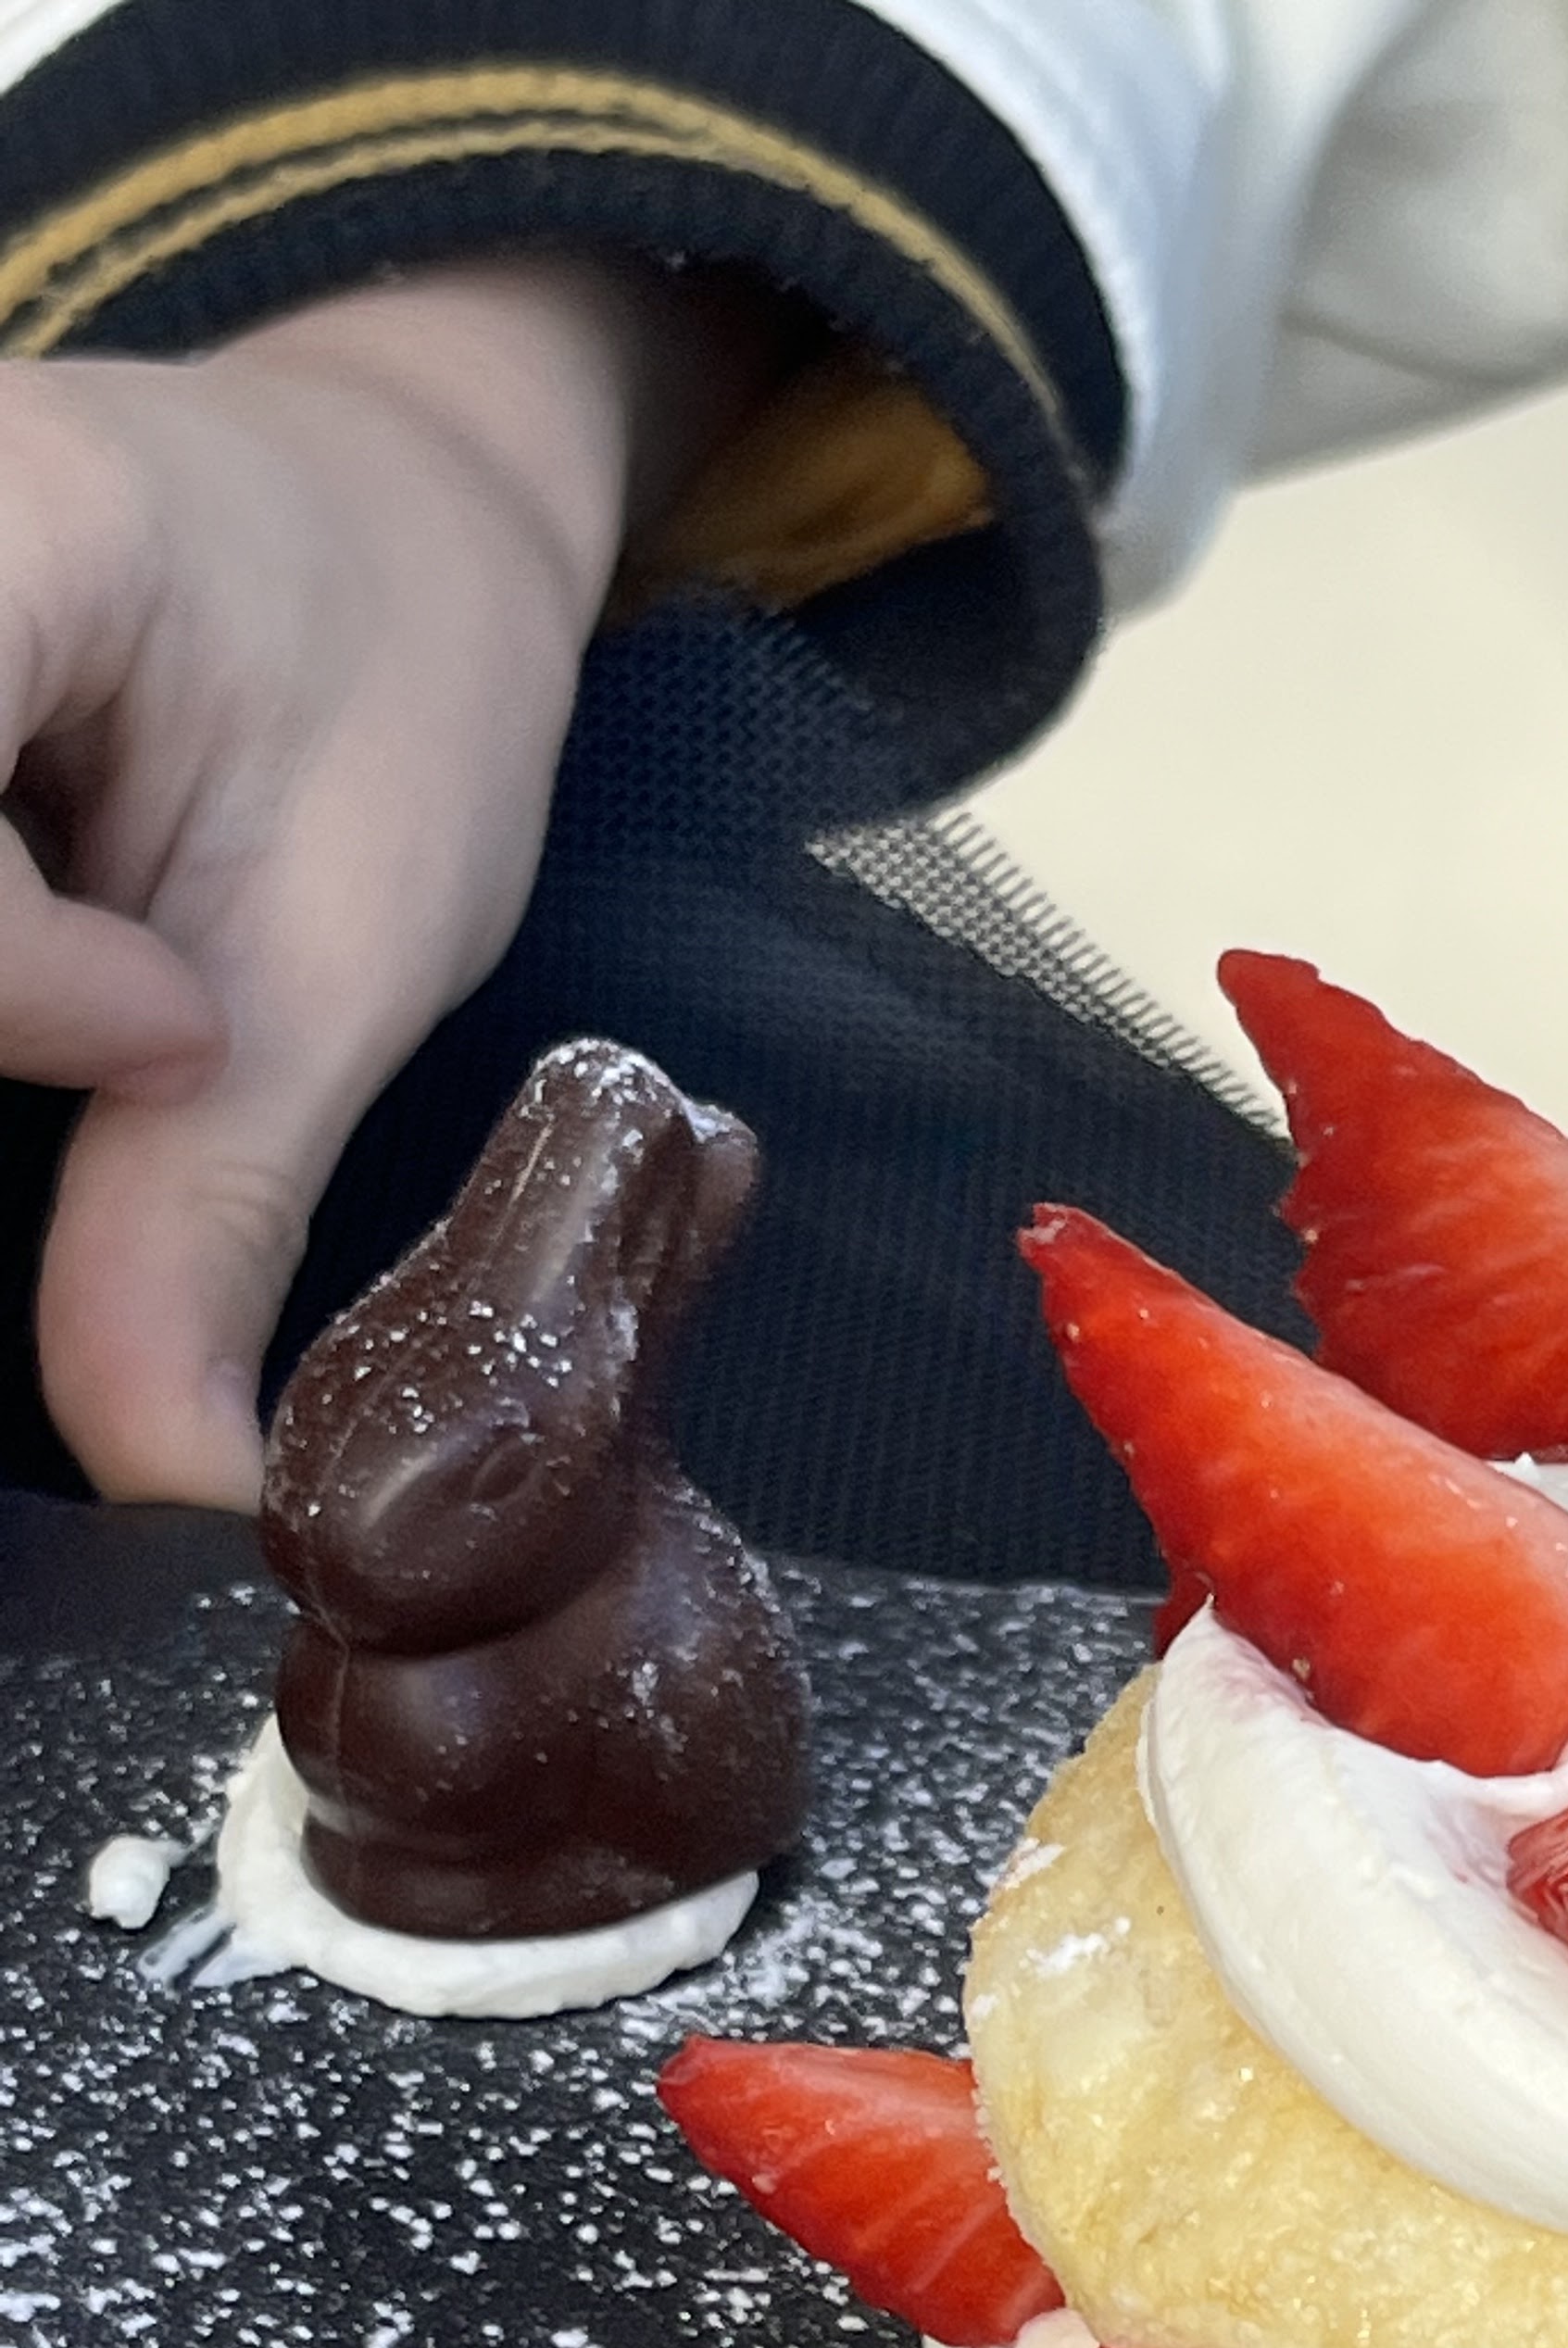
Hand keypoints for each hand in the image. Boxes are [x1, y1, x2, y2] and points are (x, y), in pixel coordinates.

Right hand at [0, 251, 793, 1508]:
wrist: (397, 515)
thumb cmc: (398, 679)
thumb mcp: (344, 950)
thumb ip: (204, 1207)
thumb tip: (168, 1481)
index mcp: (3, 517)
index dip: (7, 981)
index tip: (178, 1028)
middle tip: (141, 1029)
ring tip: (124, 996)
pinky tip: (79, 991)